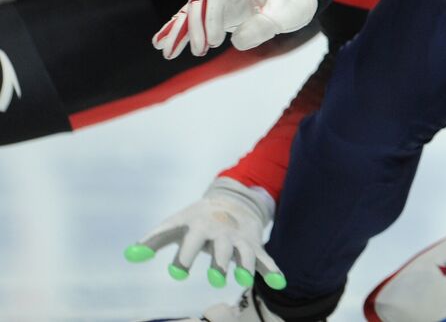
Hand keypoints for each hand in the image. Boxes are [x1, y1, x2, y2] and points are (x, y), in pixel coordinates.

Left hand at [124, 177, 286, 289]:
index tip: (176, 274)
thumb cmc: (196, 220)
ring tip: (243, 280)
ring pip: (245, 254)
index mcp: (200, 225)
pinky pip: (265, 259)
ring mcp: (240, 239)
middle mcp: (222, 232)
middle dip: (220, 263)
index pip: (191, 240)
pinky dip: (272, 270)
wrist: (233, 200)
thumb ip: (153, 241)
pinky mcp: (254, 246)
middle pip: (221, 248)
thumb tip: (129, 256)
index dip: (184, 257)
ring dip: (246, 267)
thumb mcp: (176, 225)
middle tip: (216, 280)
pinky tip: (279, 283)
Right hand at [154, 0, 322, 58]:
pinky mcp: (221, 8)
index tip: (214, 43)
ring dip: (179, 30)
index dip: (211, 19)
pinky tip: (165, 42)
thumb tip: (236, 41)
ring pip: (193, 10)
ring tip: (164, 50)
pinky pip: (196, 17)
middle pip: (200, 2)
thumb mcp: (288, 14)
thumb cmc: (296, 0)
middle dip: (191, 28)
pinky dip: (182, 29)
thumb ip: (264, 25)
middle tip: (192, 52)